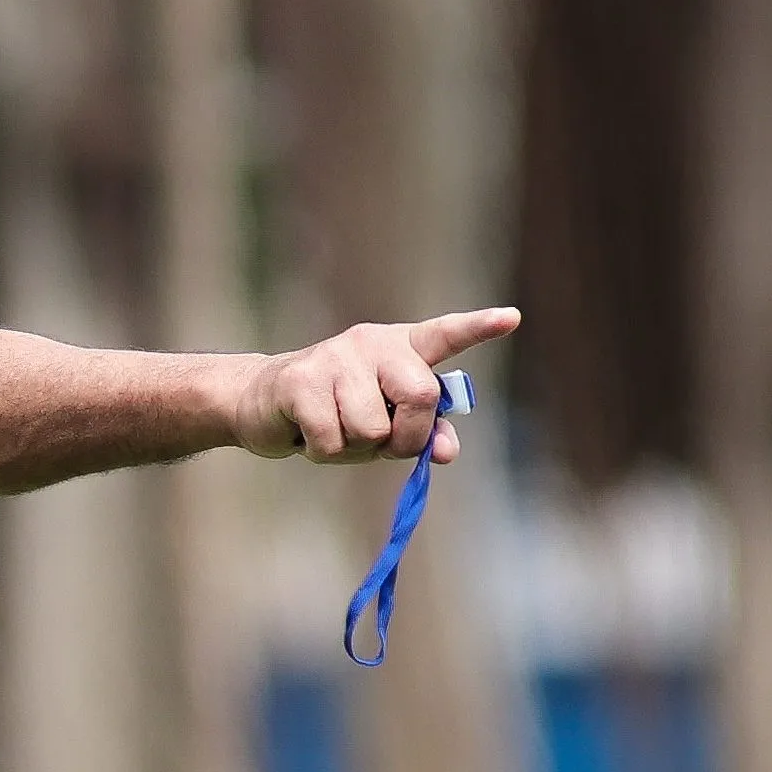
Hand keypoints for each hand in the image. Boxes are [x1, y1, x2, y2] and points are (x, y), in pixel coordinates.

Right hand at [230, 307, 519, 464]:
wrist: (260, 403)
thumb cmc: (334, 413)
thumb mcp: (385, 424)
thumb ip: (422, 432)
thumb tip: (446, 451)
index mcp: (399, 349)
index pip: (444, 335)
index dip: (477, 327)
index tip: (511, 318)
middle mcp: (370, 344)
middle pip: (420, 396)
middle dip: (407, 437)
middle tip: (382, 446)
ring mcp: (335, 358)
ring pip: (372, 428)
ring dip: (356, 450)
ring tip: (334, 434)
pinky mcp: (301, 380)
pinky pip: (332, 439)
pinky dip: (324, 453)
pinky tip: (308, 436)